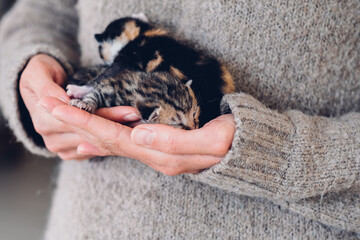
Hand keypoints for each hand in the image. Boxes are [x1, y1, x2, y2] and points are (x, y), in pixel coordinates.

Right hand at [19, 54, 140, 159]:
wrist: (39, 90)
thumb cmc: (41, 75)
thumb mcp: (38, 73)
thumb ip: (47, 87)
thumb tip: (62, 101)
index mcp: (43, 120)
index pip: (81, 120)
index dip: (106, 115)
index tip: (129, 111)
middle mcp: (52, 139)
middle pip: (92, 133)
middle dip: (117, 124)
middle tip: (140, 117)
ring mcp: (61, 148)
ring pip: (96, 142)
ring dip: (118, 134)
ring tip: (139, 124)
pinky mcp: (70, 152)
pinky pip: (93, 149)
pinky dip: (110, 142)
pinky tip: (127, 133)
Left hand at [44, 97, 234, 174]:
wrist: (247, 152)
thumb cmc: (233, 142)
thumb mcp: (211, 141)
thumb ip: (174, 141)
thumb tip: (139, 133)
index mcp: (163, 154)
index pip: (116, 138)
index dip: (87, 122)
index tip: (61, 108)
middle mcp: (154, 156)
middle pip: (108, 141)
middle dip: (78, 123)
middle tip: (50, 106)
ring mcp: (156, 154)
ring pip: (114, 143)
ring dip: (86, 129)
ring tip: (63, 117)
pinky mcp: (160, 148)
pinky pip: (125, 144)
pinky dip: (104, 137)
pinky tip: (89, 138)